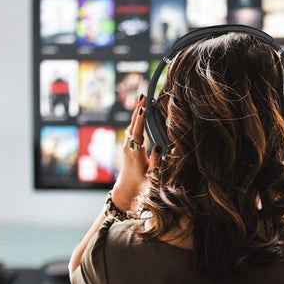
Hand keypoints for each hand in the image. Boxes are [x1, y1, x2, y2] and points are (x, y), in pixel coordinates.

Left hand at [112, 94, 161, 209]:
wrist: (127, 188)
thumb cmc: (141, 182)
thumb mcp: (151, 174)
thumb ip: (156, 161)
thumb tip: (157, 146)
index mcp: (135, 153)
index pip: (138, 133)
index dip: (140, 120)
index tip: (144, 108)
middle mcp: (128, 146)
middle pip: (132, 124)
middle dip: (138, 109)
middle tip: (144, 95)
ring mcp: (126, 145)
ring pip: (131, 125)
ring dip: (137, 112)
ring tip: (143, 99)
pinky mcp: (127, 145)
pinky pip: (132, 129)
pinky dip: (137, 119)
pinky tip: (141, 112)